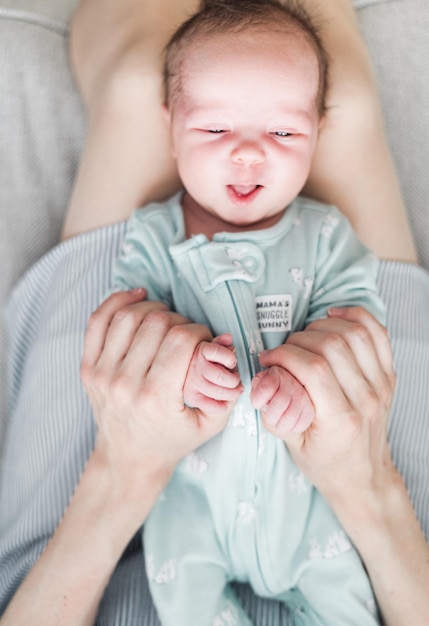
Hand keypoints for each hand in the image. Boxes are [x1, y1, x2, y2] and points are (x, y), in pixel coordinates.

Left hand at [80, 289, 229, 484]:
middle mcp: (124, 384)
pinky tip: (137, 297)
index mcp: (155, 398)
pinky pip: (98, 321)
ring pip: (128, 317)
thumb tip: (226, 344)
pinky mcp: (88, 368)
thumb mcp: (210, 423)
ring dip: (152, 309)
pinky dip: (118, 302)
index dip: (198, 332)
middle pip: (156, 324)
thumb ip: (226, 387)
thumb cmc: (172, 440)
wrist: (129, 458)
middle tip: (186, 334)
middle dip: (179, 321)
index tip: (203, 341)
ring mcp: (102, 374)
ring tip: (166, 319)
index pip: (180, 340)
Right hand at [183, 333, 242, 416]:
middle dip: (234, 379)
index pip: (218, 353)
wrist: (183, 365)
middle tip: (236, 379)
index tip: (232, 362)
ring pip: (219, 392)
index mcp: (201, 351)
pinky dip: (222, 406)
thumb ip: (222, 342)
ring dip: (232, 392)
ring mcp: (192, 383)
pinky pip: (212, 406)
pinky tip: (225, 401)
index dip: (230, 359)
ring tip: (234, 389)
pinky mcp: (192, 396)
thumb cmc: (204, 357)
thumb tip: (228, 338)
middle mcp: (195, 367)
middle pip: (222, 377)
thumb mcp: (212, 346)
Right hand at [257, 307, 395, 502]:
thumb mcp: (292, 445)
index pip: (313, 369)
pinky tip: (334, 317)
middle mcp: (366, 400)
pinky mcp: (389, 376)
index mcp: (341, 420)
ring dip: (323, 326)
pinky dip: (356, 317)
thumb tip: (261, 381)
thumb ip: (275, 412)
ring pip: (355, 334)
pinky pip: (378, 334)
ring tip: (304, 338)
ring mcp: (382, 386)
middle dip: (298, 340)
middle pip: (332, 346)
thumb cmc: (325, 462)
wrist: (362, 475)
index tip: (268, 359)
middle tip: (283, 352)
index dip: (285, 355)